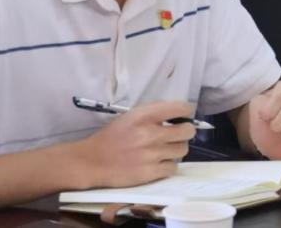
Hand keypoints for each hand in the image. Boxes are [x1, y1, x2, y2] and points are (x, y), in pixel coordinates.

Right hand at [73, 101, 195, 188]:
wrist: (93, 161)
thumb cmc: (112, 136)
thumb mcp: (130, 116)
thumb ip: (153, 113)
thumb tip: (177, 113)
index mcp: (144, 116)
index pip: (179, 108)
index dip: (186, 111)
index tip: (184, 115)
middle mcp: (150, 133)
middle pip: (187, 131)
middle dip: (186, 131)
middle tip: (178, 134)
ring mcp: (152, 154)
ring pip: (182, 149)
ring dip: (176, 149)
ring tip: (165, 149)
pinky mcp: (151, 173)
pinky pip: (173, 167)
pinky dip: (168, 165)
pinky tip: (158, 162)